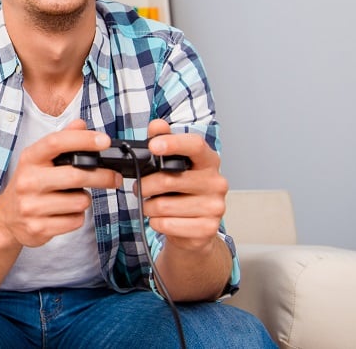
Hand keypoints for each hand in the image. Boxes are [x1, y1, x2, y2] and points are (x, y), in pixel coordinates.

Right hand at [0, 119, 121, 248]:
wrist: (7, 218)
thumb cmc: (29, 184)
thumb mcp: (39, 159)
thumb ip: (61, 140)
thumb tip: (81, 124)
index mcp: (29, 159)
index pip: (56, 142)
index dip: (83, 139)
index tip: (104, 141)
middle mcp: (28, 181)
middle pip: (76, 176)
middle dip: (102, 176)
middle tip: (114, 177)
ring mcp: (31, 206)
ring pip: (80, 201)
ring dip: (85, 199)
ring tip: (75, 197)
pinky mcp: (38, 227)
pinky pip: (75, 221)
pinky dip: (78, 217)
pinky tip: (66, 213)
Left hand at [139, 119, 227, 251]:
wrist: (195, 230)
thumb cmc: (181, 192)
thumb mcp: (172, 164)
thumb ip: (163, 141)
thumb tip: (156, 125)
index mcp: (208, 161)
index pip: (195, 145)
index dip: (173, 143)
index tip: (153, 146)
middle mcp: (216, 182)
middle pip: (168, 180)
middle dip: (144, 185)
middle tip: (139, 187)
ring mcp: (215, 207)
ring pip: (163, 205)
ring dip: (148, 207)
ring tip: (153, 205)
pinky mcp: (208, 229)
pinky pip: (166, 224)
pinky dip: (156, 222)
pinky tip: (162, 219)